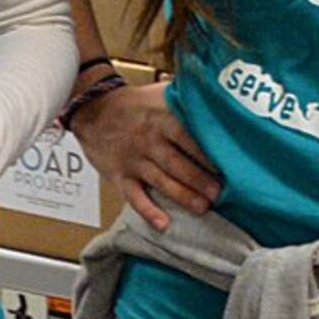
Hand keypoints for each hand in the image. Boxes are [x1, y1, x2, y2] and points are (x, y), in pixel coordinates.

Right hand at [65, 78, 218, 230]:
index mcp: (161, 120)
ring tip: (202, 207)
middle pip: (177, 163)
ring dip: (182, 195)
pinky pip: (134, 197)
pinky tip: (162, 224)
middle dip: (199, 180)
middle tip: (219, 193)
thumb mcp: (159, 94)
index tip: (226, 166)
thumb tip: (216, 98)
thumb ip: (185, 99)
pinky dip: (148, 211)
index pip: (187, 138)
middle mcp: (149, 141)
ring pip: (161, 181)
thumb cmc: (132, 103)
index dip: (206, 153)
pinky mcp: (121, 177)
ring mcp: (134, 161)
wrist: (92, 109)